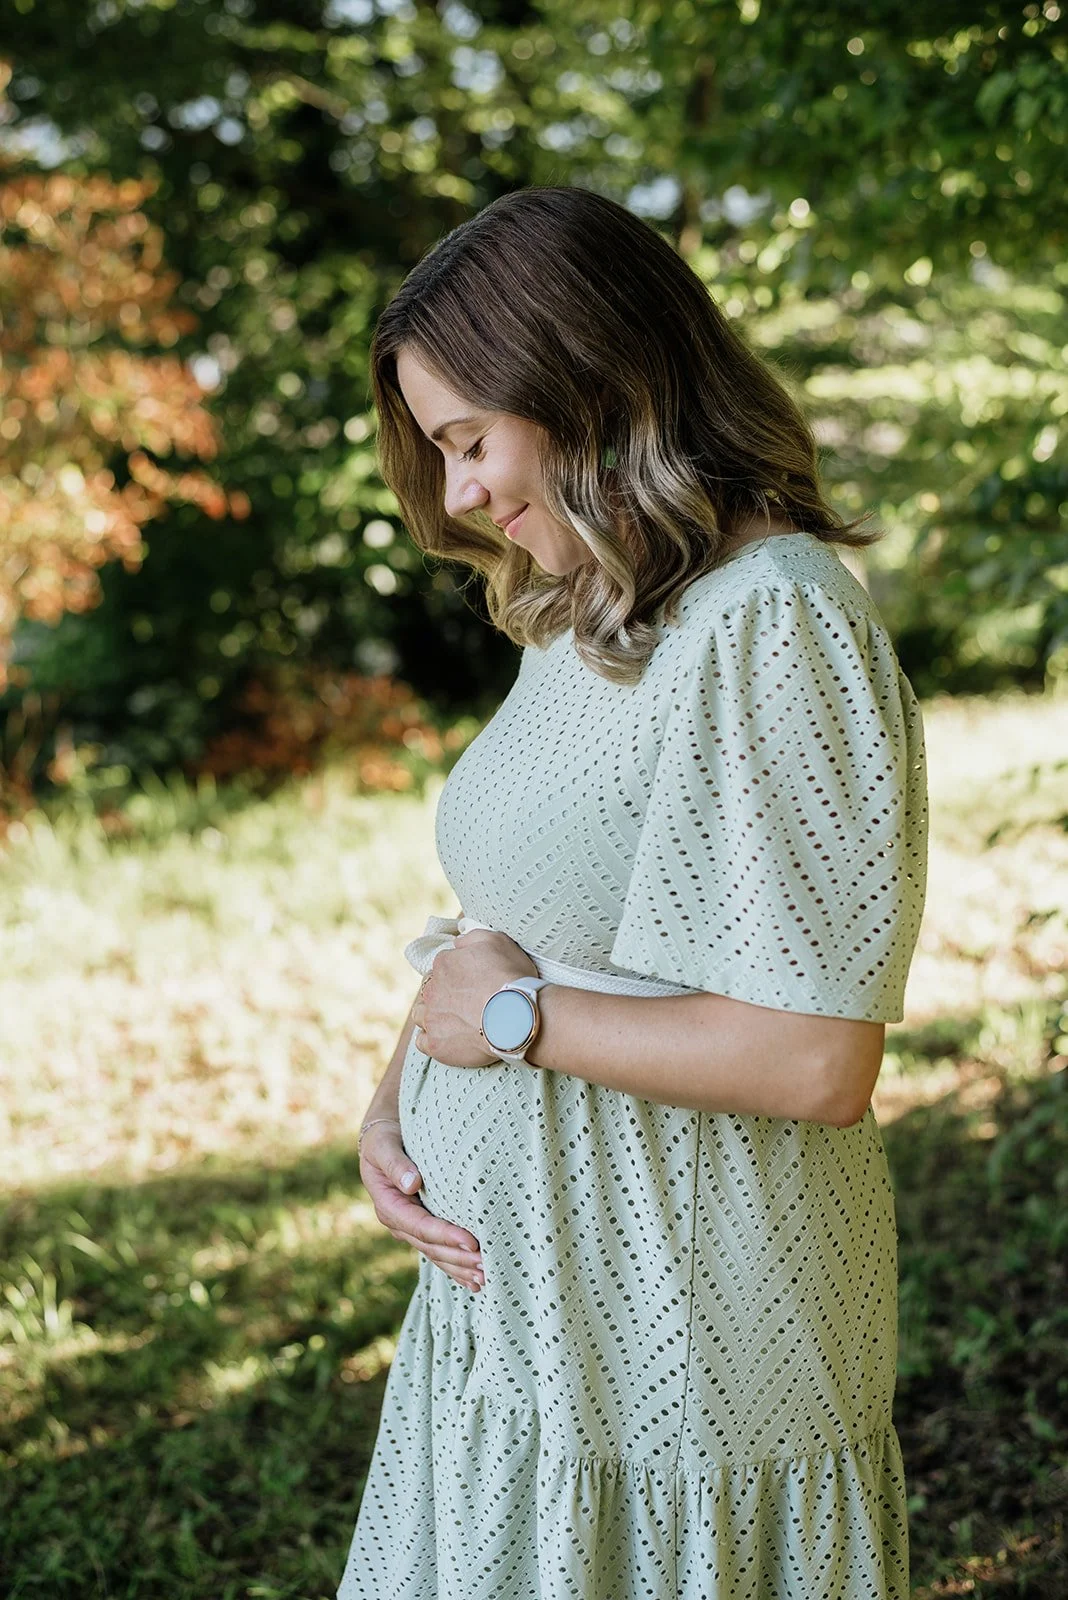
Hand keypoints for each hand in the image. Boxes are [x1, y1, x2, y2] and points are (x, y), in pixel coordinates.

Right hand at [359, 1120, 484, 1292]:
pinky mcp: (421, 1228)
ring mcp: (410, 1228)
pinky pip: (439, 1251)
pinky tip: (473, 1280)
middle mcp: (398, 1222)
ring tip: (485, 1278)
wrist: (382, 1140)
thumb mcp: (383, 1145)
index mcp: (388, 1205)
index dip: (445, 1236)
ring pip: (436, 1254)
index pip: (420, 1226)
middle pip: (431, 1246)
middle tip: (486, 1266)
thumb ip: (396, 1164)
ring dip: (459, 1268)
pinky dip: (456, 1267)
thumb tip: (412, 1184)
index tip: (471, 1242)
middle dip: (458, 1259)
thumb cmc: (384, 1139)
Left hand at [412, 927, 538, 1067]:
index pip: (442, 966)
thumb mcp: (496, 941)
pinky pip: (422, 1042)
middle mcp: (432, 990)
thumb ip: (472, 938)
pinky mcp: (435, 1044)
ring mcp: (431, 1018)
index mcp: (444, 964)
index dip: (457, 974)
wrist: (517, 1017)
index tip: (471, 983)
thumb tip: (457, 943)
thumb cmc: (510, 978)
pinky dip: (430, 1039)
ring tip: (452, 1021)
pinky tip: (444, 1039)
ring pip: (420, 1015)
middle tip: (463, 1002)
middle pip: (429, 990)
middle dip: (442, 994)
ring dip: (432, 1015)